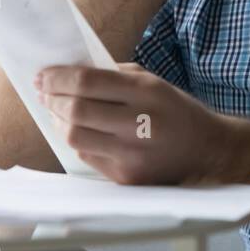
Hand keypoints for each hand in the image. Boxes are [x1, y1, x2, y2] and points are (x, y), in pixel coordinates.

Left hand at [35, 62, 235, 185]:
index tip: (42, 76)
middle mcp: (139, 124)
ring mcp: (132, 155)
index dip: (58, 78)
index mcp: (146, 93)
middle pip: (76, 111)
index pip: (87, 82)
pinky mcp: (126, 178)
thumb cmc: (176, 111)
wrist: (207, 151)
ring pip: (75, 137)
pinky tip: (80, 131)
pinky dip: (79, 140)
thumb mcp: (152, 82)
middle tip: (44, 92)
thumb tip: (70, 73)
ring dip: (59, 121)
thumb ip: (114, 76)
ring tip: (58, 111)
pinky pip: (88, 156)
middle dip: (52, 99)